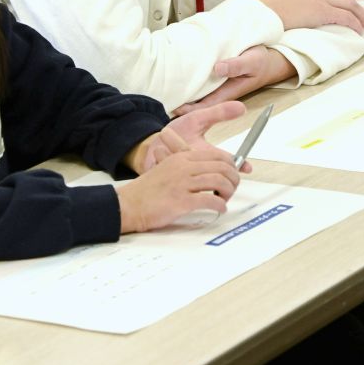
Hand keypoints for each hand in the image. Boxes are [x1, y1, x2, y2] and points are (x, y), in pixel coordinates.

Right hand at [116, 150, 239, 233]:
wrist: (129, 204)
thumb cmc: (148, 191)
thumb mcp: (167, 169)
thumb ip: (187, 167)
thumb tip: (210, 173)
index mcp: (181, 157)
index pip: (217, 155)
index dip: (231, 164)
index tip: (234, 173)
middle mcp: (184, 167)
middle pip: (221, 167)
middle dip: (233, 178)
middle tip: (233, 188)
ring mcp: (182, 183)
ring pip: (219, 181)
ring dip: (228, 191)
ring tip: (226, 198)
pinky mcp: (181, 201)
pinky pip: (210, 200)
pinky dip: (220, 205)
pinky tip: (220, 208)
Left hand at [131, 100, 244, 171]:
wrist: (152, 143)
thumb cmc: (177, 132)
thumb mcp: (197, 118)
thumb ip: (218, 113)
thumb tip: (242, 107)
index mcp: (208, 155)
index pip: (227, 163)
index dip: (239, 166)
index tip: (247, 168)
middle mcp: (199, 168)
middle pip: (209, 171)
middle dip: (194, 155)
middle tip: (188, 144)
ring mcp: (184, 175)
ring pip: (185, 167)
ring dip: (174, 149)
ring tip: (166, 140)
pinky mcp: (169, 180)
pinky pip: (169, 170)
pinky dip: (162, 156)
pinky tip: (158, 151)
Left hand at [173, 47, 294, 115]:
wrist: (268, 60)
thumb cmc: (260, 62)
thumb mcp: (252, 61)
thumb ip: (236, 65)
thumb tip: (217, 68)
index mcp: (228, 92)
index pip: (205, 105)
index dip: (189, 109)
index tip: (175, 108)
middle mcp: (219, 91)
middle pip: (196, 102)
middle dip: (180, 104)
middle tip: (159, 101)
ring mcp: (216, 85)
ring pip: (196, 93)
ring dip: (182, 93)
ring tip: (161, 91)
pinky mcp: (214, 77)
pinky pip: (199, 82)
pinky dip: (188, 82)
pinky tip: (176, 78)